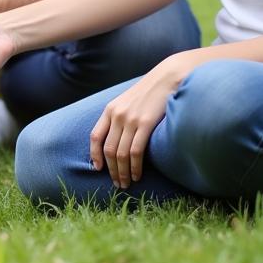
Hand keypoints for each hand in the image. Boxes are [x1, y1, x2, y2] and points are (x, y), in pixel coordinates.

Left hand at [89, 51, 197, 187]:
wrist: (167, 78)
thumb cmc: (150, 92)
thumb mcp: (128, 101)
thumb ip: (120, 116)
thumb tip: (118, 137)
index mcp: (110, 110)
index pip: (95, 136)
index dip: (95, 155)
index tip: (98, 169)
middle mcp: (117, 115)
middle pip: (108, 150)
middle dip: (111, 170)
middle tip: (117, 184)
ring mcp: (130, 120)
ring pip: (120, 154)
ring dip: (123, 172)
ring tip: (127, 184)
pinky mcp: (145, 124)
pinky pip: (135, 151)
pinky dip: (135, 167)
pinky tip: (137, 175)